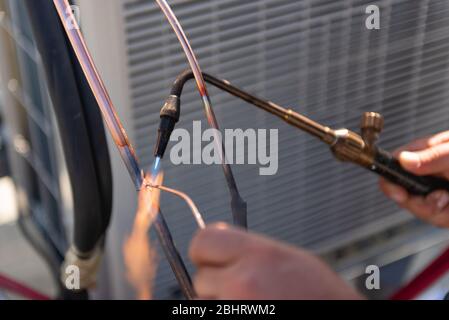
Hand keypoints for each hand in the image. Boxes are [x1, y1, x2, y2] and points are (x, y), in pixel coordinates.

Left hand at [189, 223, 362, 299]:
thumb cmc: (319, 296)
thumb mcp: (287, 259)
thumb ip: (249, 253)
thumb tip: (218, 254)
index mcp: (258, 255)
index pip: (204, 240)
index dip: (206, 252)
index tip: (212, 261)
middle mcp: (243, 281)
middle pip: (201, 278)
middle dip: (215, 284)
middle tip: (239, 290)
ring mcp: (236, 309)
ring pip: (203, 304)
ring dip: (219, 305)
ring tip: (252, 305)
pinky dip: (225, 318)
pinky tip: (252, 314)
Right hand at [379, 131, 448, 227]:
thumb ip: (432, 156)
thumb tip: (403, 160)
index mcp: (422, 155)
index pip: (391, 167)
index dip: (390, 182)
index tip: (399, 193)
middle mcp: (424, 174)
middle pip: (402, 195)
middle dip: (421, 203)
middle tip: (441, 198)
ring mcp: (433, 191)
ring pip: (420, 211)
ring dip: (438, 211)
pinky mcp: (443, 208)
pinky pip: (435, 219)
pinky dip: (446, 216)